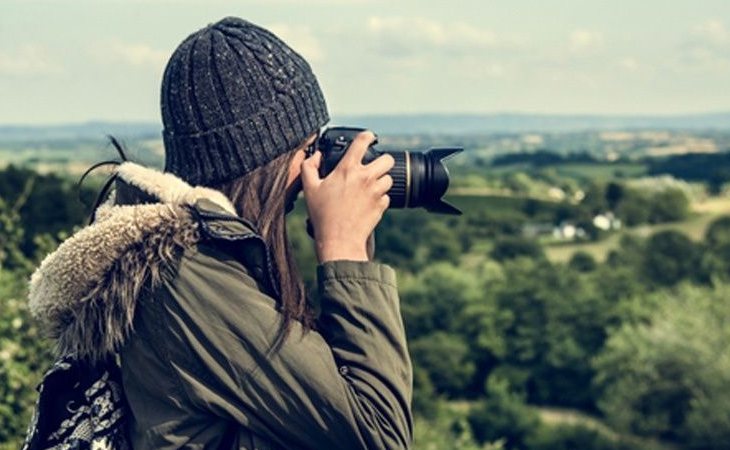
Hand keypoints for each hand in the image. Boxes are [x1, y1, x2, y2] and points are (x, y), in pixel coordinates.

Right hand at [301, 131, 393, 262]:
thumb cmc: (323, 215)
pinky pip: (387, 196)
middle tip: (374, 167)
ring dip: (381, 181)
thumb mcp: (309, 189)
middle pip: (387, 159)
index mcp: (348, 169)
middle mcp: (365, 177)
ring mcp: (376, 192)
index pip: (363, 141)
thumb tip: (316, 156)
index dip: (367, 135)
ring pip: (389, 178)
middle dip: (382, 161)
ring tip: (369, 187)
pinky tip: (368, 203)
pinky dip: (380, 198)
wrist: (339, 240)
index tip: (368, 137)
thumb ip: (308, 167)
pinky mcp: (382, 205)